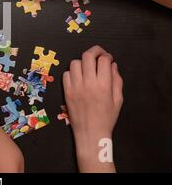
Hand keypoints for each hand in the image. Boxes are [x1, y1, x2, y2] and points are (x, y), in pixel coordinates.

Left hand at [63, 45, 122, 171]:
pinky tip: (78, 78)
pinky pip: (66, 74)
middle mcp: (88, 83)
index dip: (107, 56)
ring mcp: (75, 87)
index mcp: (103, 85)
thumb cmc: (106, 118)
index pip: (103, 60)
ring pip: (75, 63)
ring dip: (82, 62)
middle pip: (87, 56)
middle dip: (94, 51)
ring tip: (87, 68)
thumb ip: (116, 80)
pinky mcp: (66, 91)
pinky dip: (72, 73)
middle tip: (98, 54)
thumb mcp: (118, 100)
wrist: (91, 133)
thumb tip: (113, 65)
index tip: (108, 58)